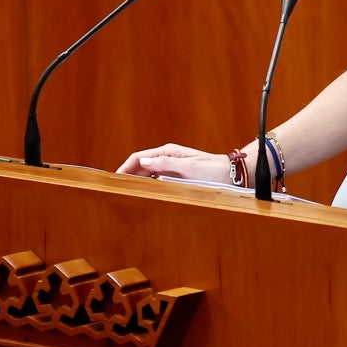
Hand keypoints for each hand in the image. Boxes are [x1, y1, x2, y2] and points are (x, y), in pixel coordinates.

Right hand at [115, 143, 230, 184]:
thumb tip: (143, 161)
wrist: (231, 174)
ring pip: (148, 174)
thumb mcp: (189, 167)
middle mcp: (168, 158)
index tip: (114, 179)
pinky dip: (148, 185)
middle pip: (140, 165)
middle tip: (116, 191)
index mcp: (168, 152)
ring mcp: (172, 167)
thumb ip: (166, 163)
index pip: (138, 157)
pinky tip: (144, 194)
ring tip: (126, 194)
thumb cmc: (213, 170)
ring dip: (137, 181)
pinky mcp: (177, 176)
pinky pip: (157, 180)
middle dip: (127, 175)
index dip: (124, 167)